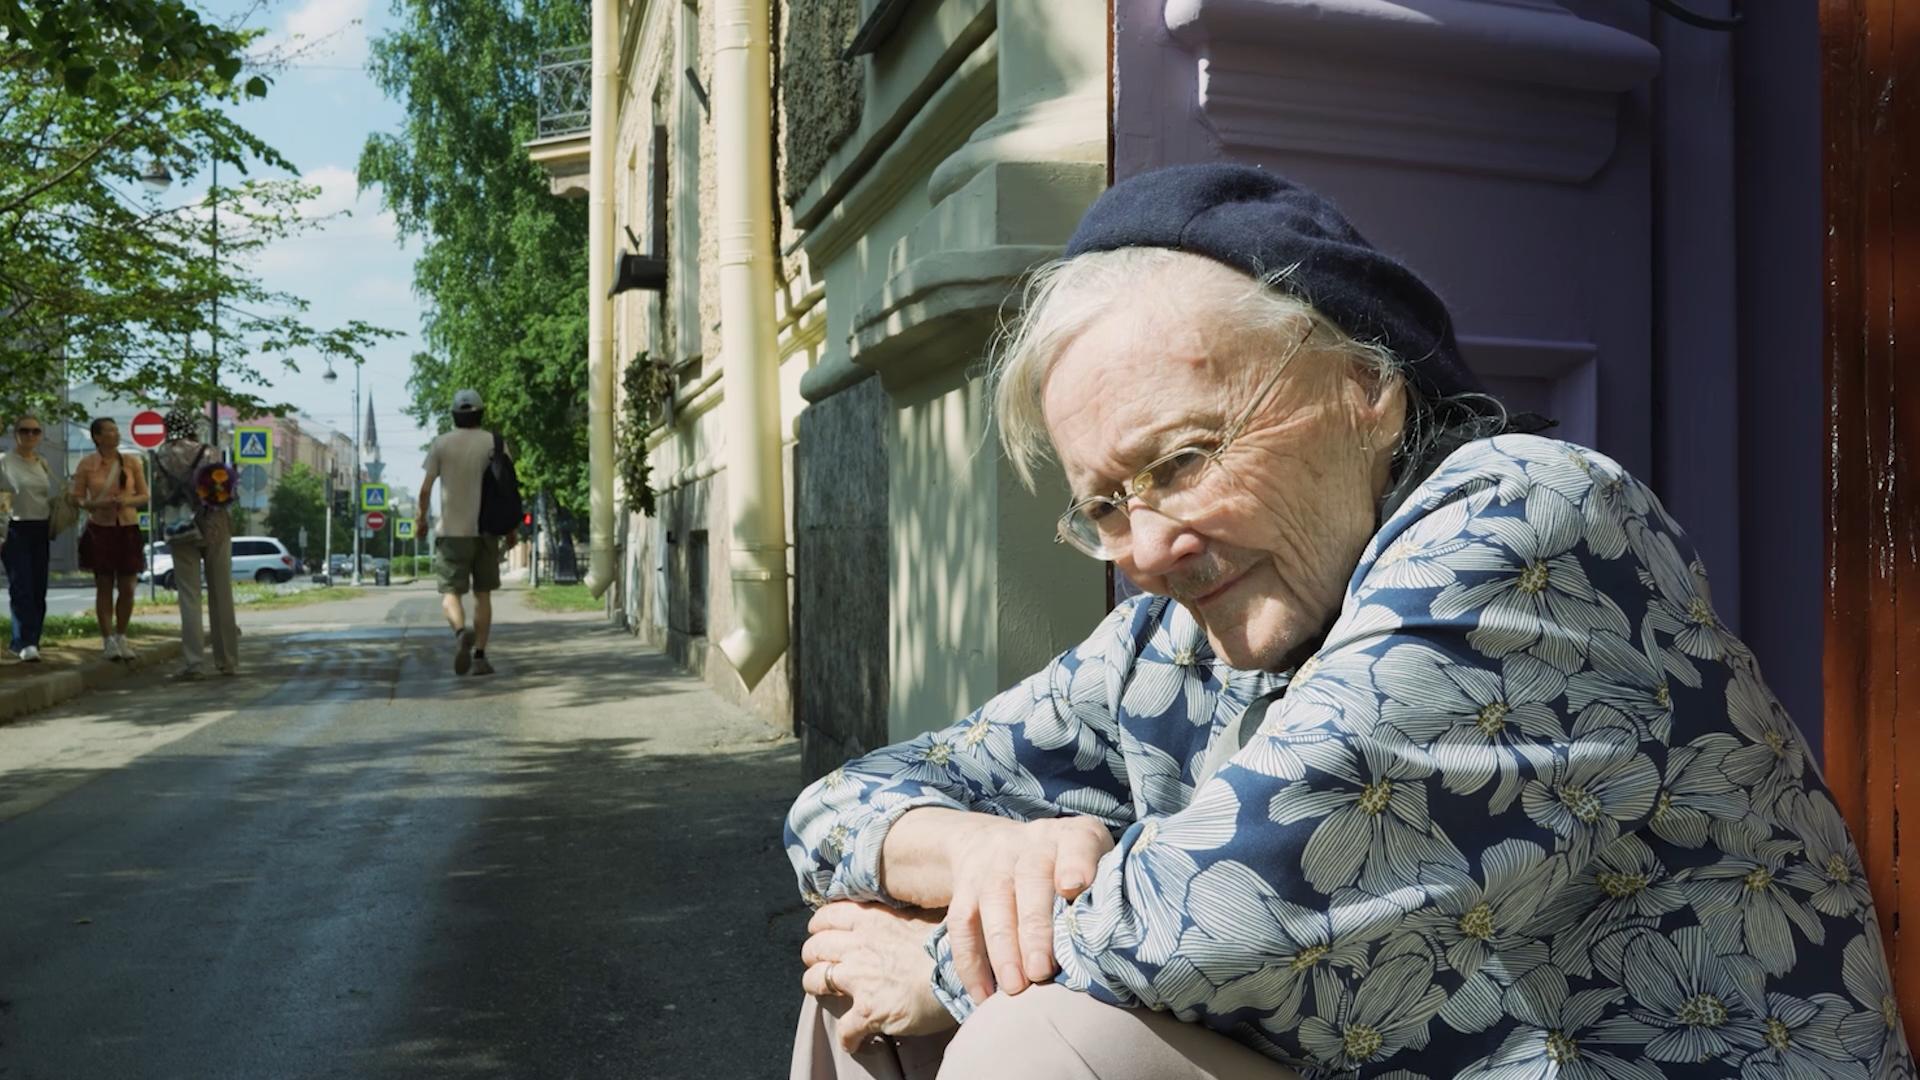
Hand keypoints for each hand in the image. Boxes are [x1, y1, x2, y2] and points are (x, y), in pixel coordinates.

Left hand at [801, 901, 956, 1054]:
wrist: (959, 975)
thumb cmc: (948, 946)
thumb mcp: (918, 918)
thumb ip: (896, 918)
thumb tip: (895, 919)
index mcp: (871, 920)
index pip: (825, 917)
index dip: (819, 928)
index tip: (823, 935)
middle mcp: (858, 946)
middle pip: (812, 948)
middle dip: (813, 958)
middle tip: (823, 966)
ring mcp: (859, 978)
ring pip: (813, 981)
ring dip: (818, 989)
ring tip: (831, 996)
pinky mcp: (868, 1010)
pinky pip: (844, 1029)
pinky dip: (848, 1038)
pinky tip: (856, 1040)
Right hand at [944, 815, 1114, 1002]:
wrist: (996, 843)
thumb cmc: (1063, 867)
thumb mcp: (1092, 862)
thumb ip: (1106, 890)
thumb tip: (1117, 941)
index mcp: (1070, 838)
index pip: (1077, 841)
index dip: (1076, 863)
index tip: (1074, 888)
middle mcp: (1030, 844)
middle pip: (1030, 879)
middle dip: (1034, 928)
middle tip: (1041, 971)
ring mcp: (994, 864)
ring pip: (993, 900)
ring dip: (1002, 948)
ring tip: (1015, 988)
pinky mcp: (966, 887)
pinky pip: (962, 922)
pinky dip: (970, 961)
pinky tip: (984, 994)